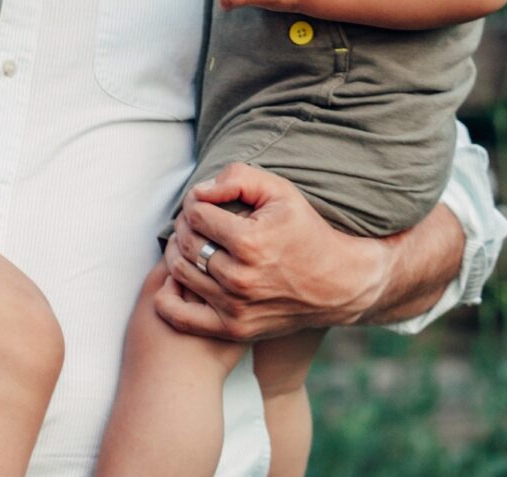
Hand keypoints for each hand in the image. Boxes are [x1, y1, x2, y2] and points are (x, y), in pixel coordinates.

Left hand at [154, 165, 390, 342]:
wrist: (337, 284)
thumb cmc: (305, 231)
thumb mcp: (280, 191)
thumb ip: (237, 178)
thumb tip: (200, 191)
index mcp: (250, 243)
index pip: (196, 214)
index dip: (196, 201)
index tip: (207, 202)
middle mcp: (239, 279)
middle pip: (185, 242)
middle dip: (185, 224)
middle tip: (199, 220)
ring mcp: (235, 308)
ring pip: (179, 272)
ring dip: (177, 251)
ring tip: (193, 242)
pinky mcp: (234, 329)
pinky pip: (180, 316)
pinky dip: (169, 294)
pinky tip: (179, 278)